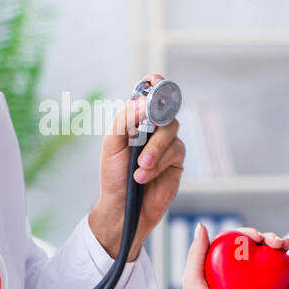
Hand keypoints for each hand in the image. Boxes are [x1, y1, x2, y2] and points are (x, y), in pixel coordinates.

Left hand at [89, 73, 184, 260]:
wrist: (122, 207)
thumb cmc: (114, 177)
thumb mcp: (112, 146)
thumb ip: (126, 121)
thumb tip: (143, 102)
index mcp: (137, 121)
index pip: (150, 96)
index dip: (156, 85)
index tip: (156, 81)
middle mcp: (154, 130)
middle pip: (165, 111)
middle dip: (155, 122)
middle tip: (146, 129)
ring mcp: (166, 145)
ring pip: (171, 132)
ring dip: (154, 150)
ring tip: (139, 167)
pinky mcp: (175, 162)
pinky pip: (175, 153)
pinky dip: (157, 164)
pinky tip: (143, 176)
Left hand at [183, 223, 288, 288]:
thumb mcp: (193, 280)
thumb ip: (196, 254)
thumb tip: (202, 226)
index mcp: (222, 261)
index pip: (237, 240)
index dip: (248, 232)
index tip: (256, 236)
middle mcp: (238, 268)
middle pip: (256, 246)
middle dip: (270, 238)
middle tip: (277, 242)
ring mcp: (253, 280)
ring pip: (269, 257)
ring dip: (281, 247)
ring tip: (288, 247)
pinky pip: (278, 275)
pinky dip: (288, 263)